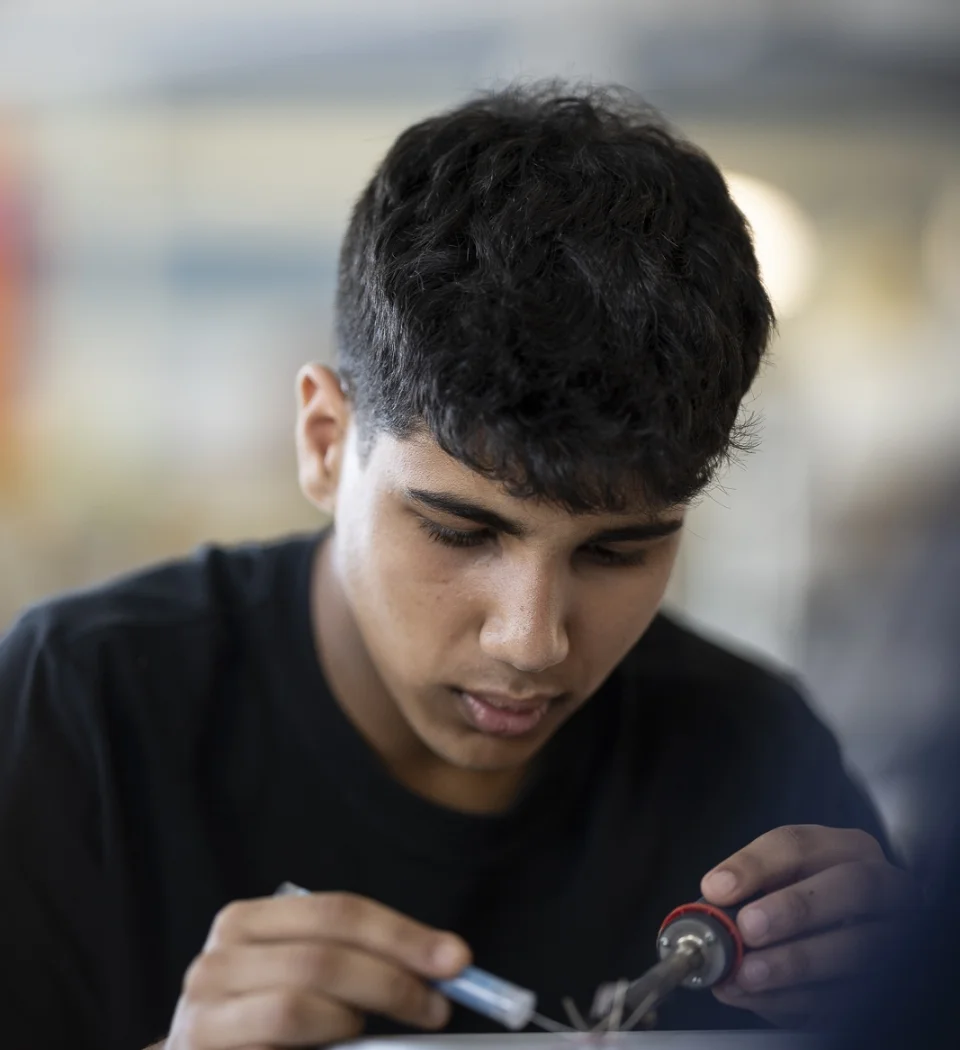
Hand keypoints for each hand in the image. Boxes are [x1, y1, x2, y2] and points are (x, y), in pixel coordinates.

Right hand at [164, 891, 470, 1048]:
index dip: (402, 934)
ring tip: (365, 1030)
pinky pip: (284, 1042)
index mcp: (245, 922)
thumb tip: (447, 959)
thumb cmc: (263, 1020)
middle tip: (438, 1007)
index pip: (339, 912)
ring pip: (300, 1004)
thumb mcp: (305, 975)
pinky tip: (335, 1046)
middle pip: (324, 956)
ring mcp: (201, 1016)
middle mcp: (216, 960)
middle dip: (393, 980)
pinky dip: (326, 1043)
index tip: (457, 959)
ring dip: (353, 1018)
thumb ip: (360, 960)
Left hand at [700, 825, 914, 1028]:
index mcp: (847, 851)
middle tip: (749, 927)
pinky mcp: (887, 989)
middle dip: (796, 907)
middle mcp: (884, 889)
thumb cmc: (806, 904)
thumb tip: (711, 904)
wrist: (849, 945)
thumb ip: (748, 888)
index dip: (756, 865)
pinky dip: (796, 999)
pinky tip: (758, 996)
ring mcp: (894, 939)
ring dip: (794, 962)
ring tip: (748, 972)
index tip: (718, 888)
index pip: (802, 844)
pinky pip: (848, 997)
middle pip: (852, 886)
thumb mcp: (779, 884)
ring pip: (858, 948)